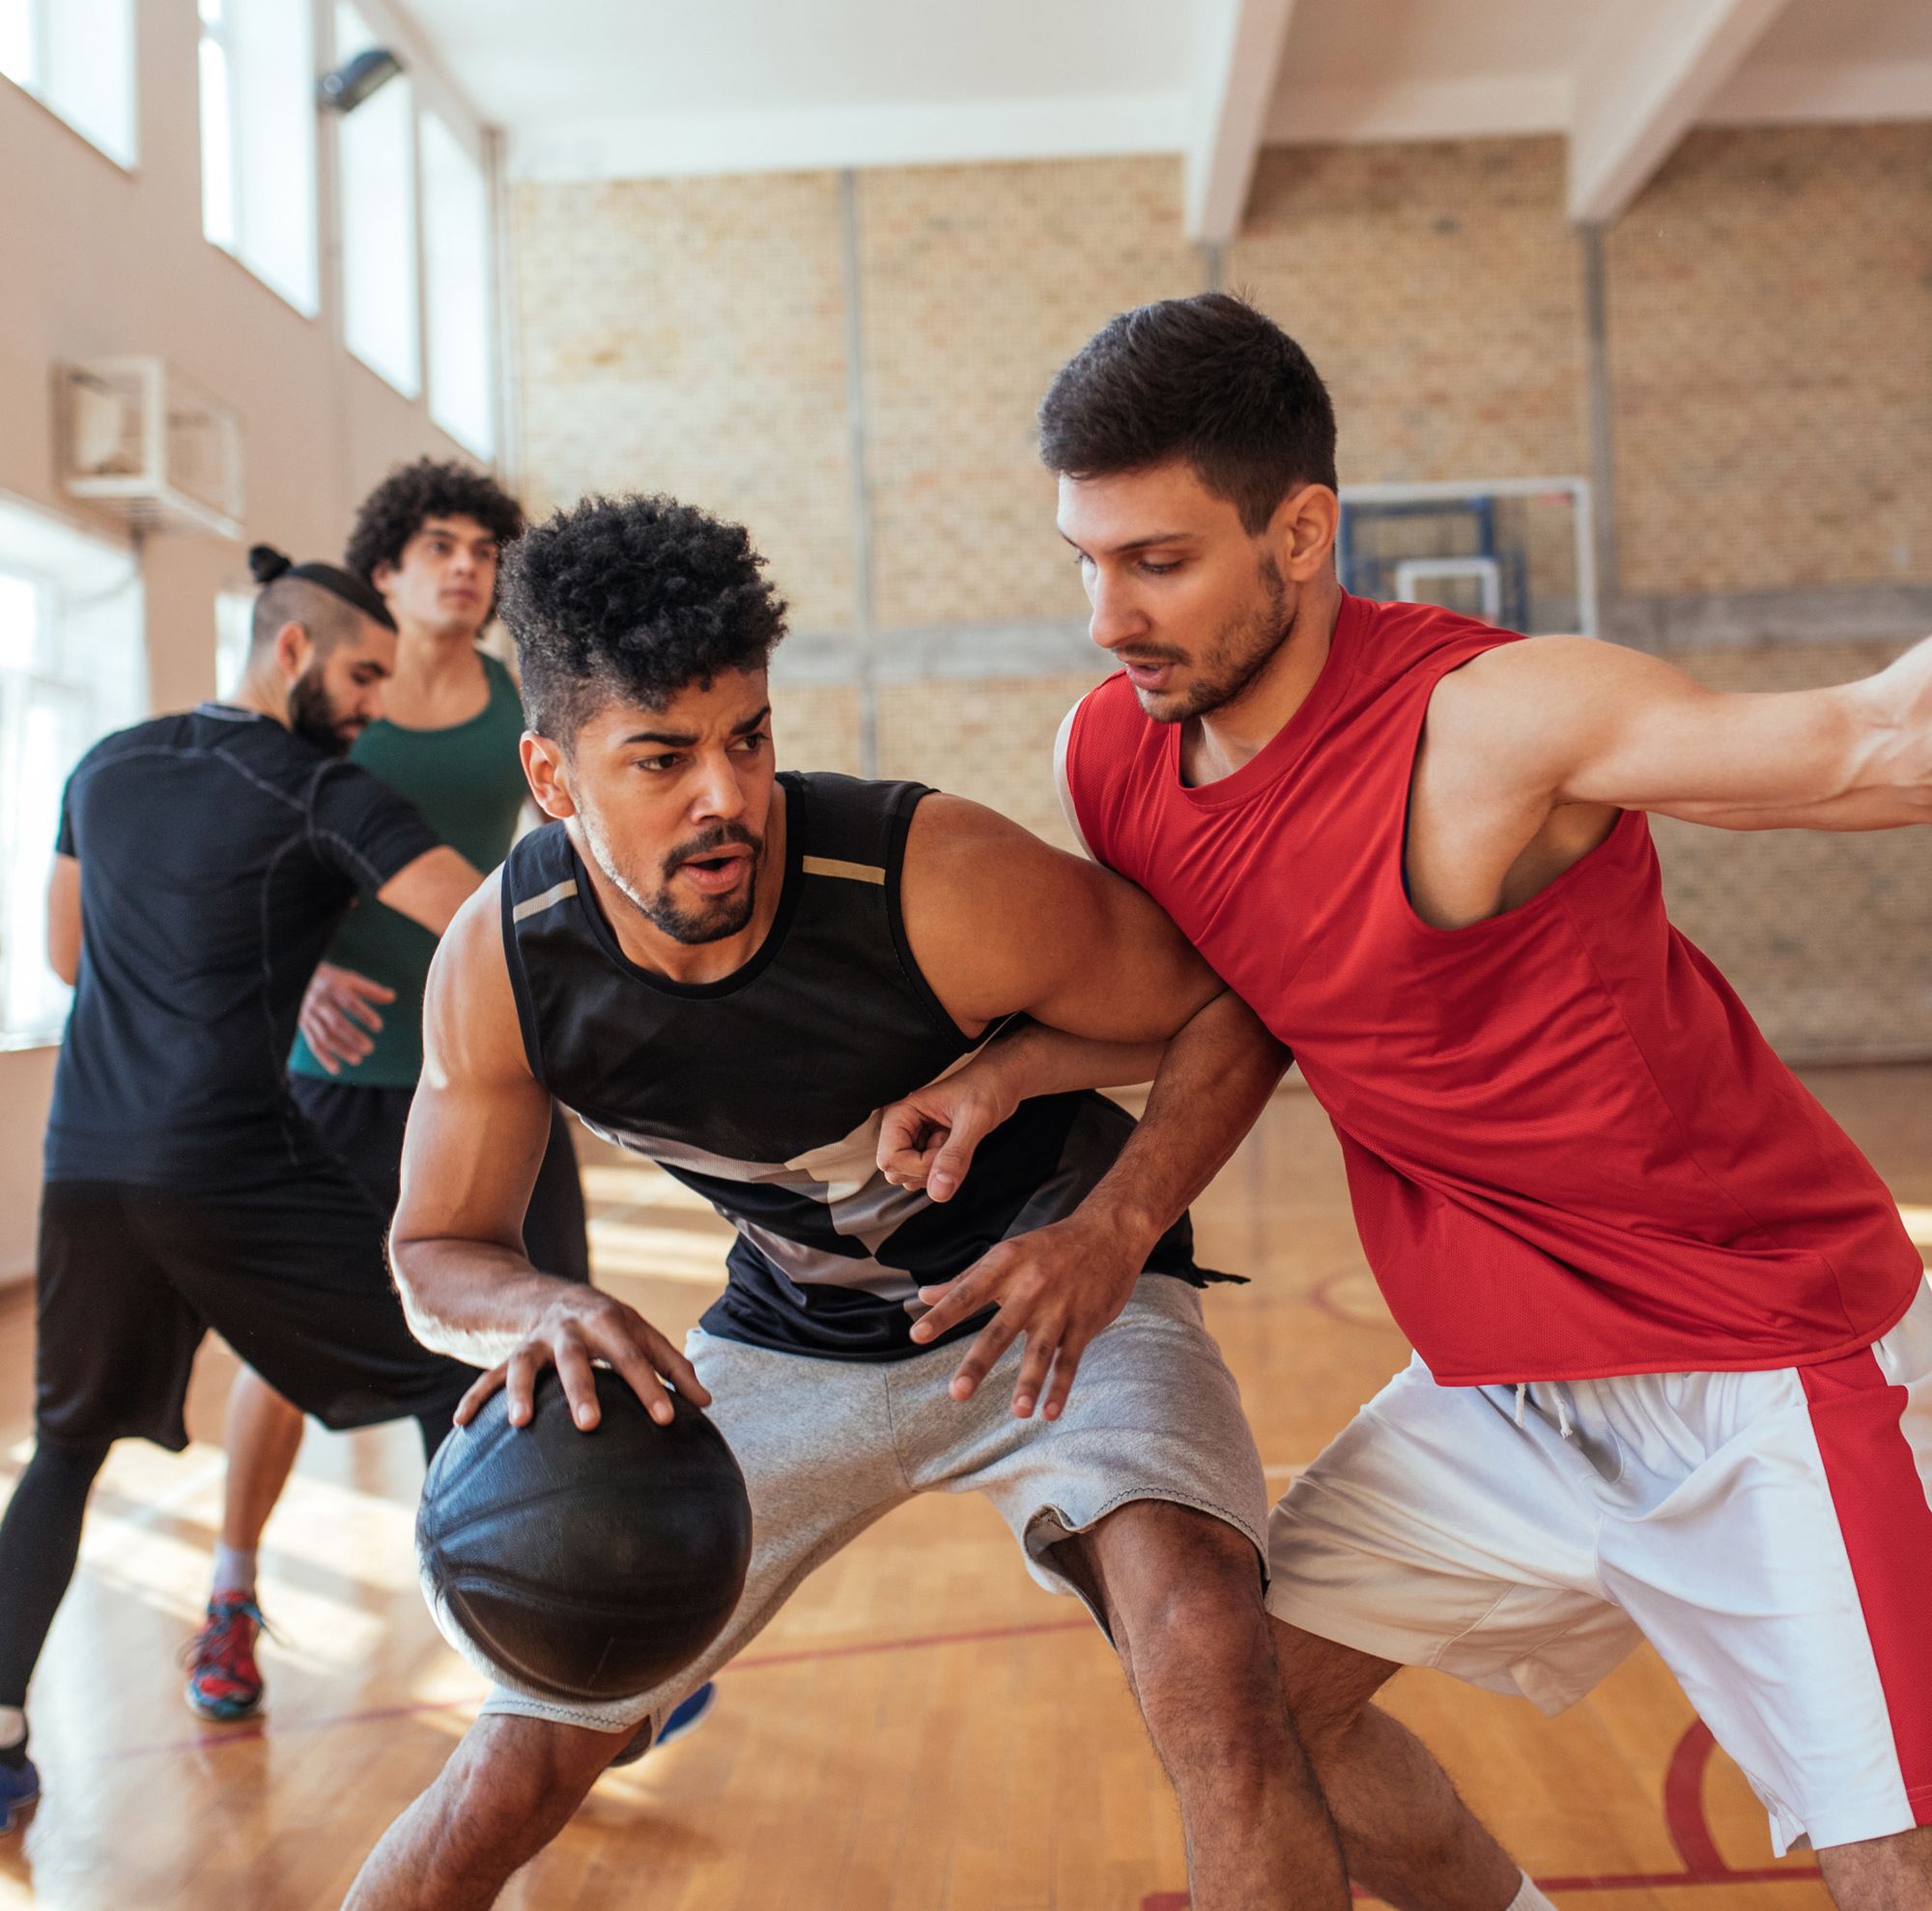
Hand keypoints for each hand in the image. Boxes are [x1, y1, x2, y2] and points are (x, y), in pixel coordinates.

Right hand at [299, 963, 394, 1073]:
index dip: (364, 1015)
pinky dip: (324, 1058)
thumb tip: (392, 997)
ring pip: (324, 1036)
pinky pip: (313, 1044)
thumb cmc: (333, 981)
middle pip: (336, 1022)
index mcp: (334, 989)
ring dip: (340, 1049)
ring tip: (358, 1059)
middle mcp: (320, 1003)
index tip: (378, 1026)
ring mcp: (310, 1016)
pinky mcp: (304, 1026)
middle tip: (369, 1048)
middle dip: (352, 1037)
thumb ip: (371, 990)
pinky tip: (336, 1069)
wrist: (301, 979)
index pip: (350, 1003)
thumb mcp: (351, 980)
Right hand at [453, 1287, 710, 1432]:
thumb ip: (671, 1365)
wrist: (541, 1296)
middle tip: (591, 1425)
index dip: (651, 1384)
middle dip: (582, 1389)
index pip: (633, 1355)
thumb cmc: (605, 1325)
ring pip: (525, 1364)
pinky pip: (485, 1377)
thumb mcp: (638, 1334)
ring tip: (520, 1423)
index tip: (667, 1418)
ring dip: (521, 1391)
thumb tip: (706, 1403)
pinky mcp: (506, 1355)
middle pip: (576, 1358)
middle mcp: (568, 1329)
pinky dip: (473, 1399)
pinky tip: (461, 1425)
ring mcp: (533, 1342)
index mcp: (607, 1322)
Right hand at [875, 1063, 1017, 1201]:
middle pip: (896, 1172)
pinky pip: (925, 1175)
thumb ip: (955, 1156)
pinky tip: (955, 1145)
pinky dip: (943, 1170)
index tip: (944, 1146)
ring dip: (936, 1169)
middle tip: (951, 1141)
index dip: (919, 1164)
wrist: (1002, 1080)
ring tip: (954, 1140)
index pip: (889, 1159)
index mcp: (902, 1113)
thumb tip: (939, 1191)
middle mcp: (903, 1127)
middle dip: (927, 1168)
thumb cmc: (987, 1086)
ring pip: (909, 1177)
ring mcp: (915, 1139)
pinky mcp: (928, 1148)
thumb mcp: (974, 1120)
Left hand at [909, 1215, 1143, 1420]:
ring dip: (1029, 1383)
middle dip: (979, 1363)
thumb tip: (922, 1295)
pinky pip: (1070, 1360)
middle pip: (1000, 1331)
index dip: (943, 1314)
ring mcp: (1060, 1308)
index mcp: (1005, 1266)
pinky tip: (1049, 1412)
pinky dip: (1060, 1387)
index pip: (967, 1293)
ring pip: (1041, 1351)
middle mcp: (1031, 1287)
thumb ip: (964, 1279)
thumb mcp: (1006, 1253)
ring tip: (1017, 1414)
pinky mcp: (1085, 1323)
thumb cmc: (1049, 1246)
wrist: (1109, 1233)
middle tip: (957, 1393)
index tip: (917, 1335)